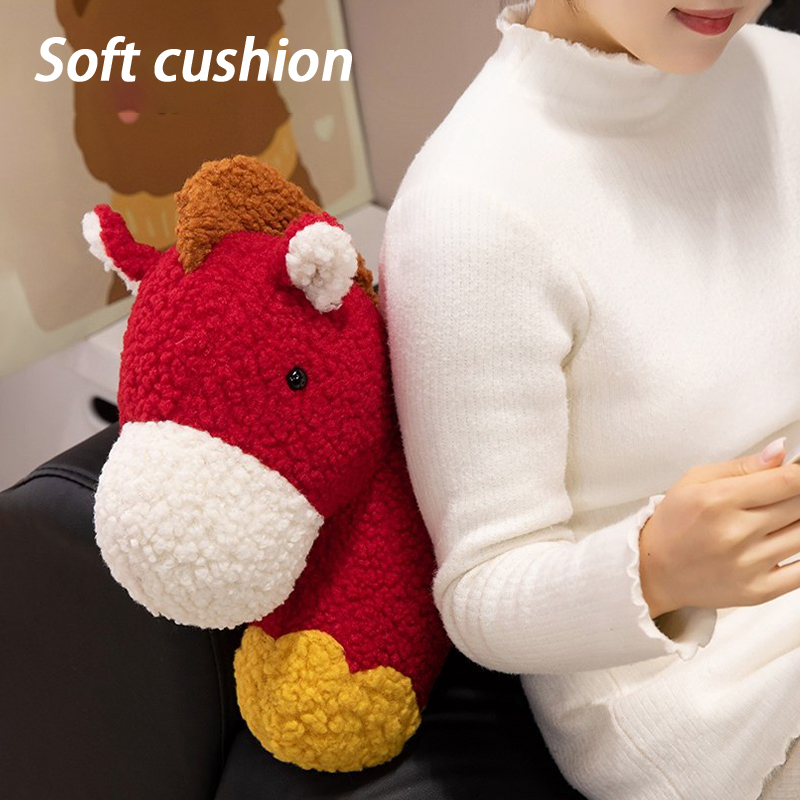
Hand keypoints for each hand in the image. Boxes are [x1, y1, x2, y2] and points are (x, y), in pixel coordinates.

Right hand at [639, 438, 799, 616]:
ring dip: (799, 523)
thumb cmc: (674, 522)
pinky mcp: (757, 591)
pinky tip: (789, 542)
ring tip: (782, 519)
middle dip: (799, 497)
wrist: (654, 570)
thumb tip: (781, 451)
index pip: (787, 481)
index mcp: (717, 500)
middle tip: (783, 496)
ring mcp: (748, 564)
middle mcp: (734, 532)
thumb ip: (742, 466)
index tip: (798, 473)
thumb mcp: (695, 481)